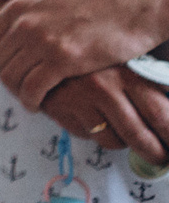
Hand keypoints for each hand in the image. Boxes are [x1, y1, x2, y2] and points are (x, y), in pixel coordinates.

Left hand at [0, 0, 168, 109]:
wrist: (140, 2)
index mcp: (21, 4)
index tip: (9, 64)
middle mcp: (26, 23)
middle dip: (5, 77)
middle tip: (19, 87)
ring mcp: (43, 42)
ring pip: (11, 77)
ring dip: (17, 92)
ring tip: (29, 97)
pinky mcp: (64, 61)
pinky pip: (33, 88)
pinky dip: (32, 100)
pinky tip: (40, 104)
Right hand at [38, 68, 168, 165]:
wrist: (46, 44)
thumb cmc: (95, 55)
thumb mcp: (129, 61)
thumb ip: (152, 83)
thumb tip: (168, 106)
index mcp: (128, 73)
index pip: (161, 116)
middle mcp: (103, 86)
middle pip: (138, 136)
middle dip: (154, 153)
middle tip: (160, 158)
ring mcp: (79, 98)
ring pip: (112, 140)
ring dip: (122, 142)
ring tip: (123, 132)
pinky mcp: (58, 108)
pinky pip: (86, 135)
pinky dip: (94, 131)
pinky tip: (94, 117)